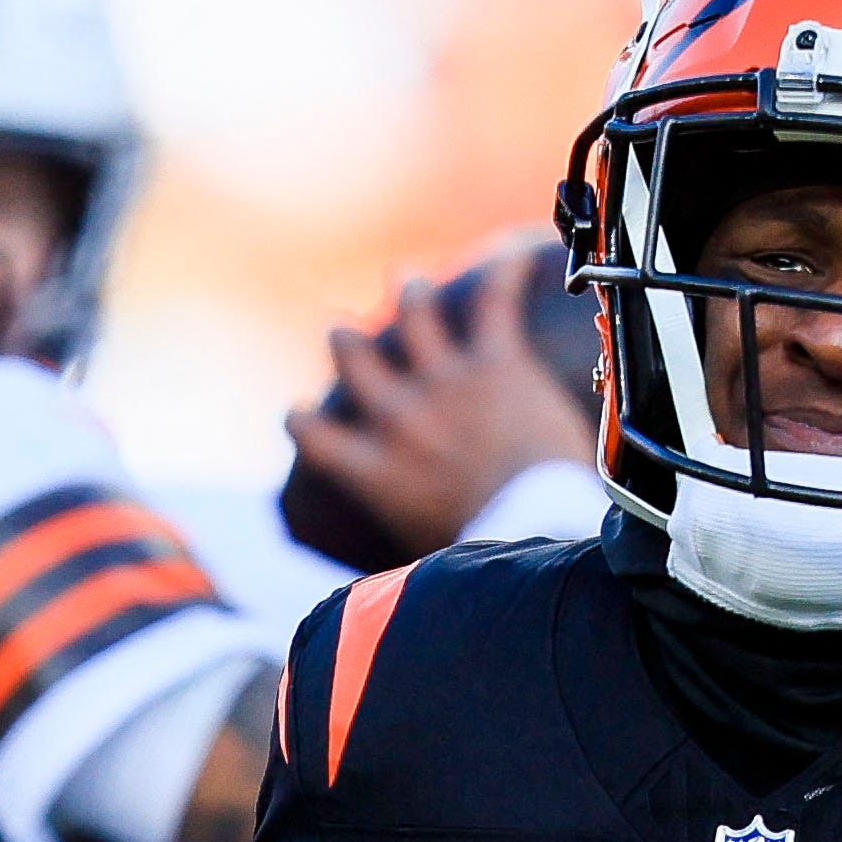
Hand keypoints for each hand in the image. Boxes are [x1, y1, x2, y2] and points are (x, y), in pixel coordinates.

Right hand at [285, 251, 596, 558]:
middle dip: (345, 340)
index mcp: (373, 470)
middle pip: (354, 359)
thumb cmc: (493, 550)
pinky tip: (514, 257)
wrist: (543, 526)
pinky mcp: (495, 365)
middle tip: (343, 329)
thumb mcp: (426, 554)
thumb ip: (404, 538)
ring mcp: (445, 385)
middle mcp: (398, 419)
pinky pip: (493, 305)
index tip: (298, 411)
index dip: (300, 420)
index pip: (311, 434)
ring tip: (407, 280)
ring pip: (412, 317)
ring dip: (406, 294)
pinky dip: (504, 276)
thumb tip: (396, 583)